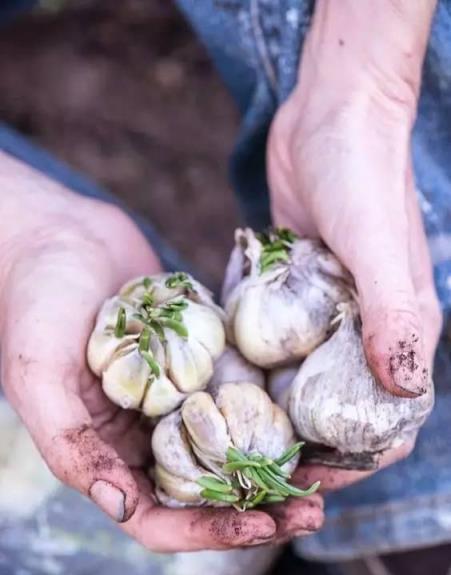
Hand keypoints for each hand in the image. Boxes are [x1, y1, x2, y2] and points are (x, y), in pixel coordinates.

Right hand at [0, 153, 322, 549]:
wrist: (59, 232)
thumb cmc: (35, 298)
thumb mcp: (37, 372)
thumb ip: (70, 442)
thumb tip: (120, 505)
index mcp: (105, 448)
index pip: (159, 513)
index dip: (209, 529)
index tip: (264, 524)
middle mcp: (141, 429)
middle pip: (205, 487)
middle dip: (257, 504)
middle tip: (313, 506)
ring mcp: (171, 391)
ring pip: (228, 440)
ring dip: (270, 459)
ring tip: (321, 467)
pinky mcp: (192, 354)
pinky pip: (231, 386)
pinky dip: (263, 404)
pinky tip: (300, 407)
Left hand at [267, 0, 440, 489]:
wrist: (331, 114)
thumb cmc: (364, 174)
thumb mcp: (378, 244)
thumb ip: (395, 314)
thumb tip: (403, 385)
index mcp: (394, 327)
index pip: (384, 416)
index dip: (353, 458)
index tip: (309, 479)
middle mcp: (361, 323)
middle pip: (333, 403)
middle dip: (301, 440)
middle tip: (253, 462)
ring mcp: (323, 304)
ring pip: (298, 371)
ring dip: (271, 402)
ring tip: (226, 429)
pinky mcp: (291, 281)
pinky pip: (272, 331)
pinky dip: (252, 354)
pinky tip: (219, 372)